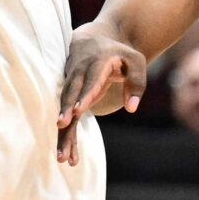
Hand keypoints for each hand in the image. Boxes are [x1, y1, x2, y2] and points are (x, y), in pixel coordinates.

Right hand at [55, 26, 145, 164]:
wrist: (92, 41)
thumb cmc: (118, 53)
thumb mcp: (135, 61)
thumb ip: (137, 82)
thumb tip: (132, 108)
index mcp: (95, 63)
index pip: (89, 80)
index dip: (84, 94)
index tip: (78, 109)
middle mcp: (78, 74)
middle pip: (70, 94)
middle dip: (65, 110)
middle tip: (61, 125)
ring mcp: (70, 85)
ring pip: (64, 109)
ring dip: (63, 132)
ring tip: (63, 156)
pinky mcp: (68, 97)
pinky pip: (66, 118)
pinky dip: (67, 136)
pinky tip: (71, 158)